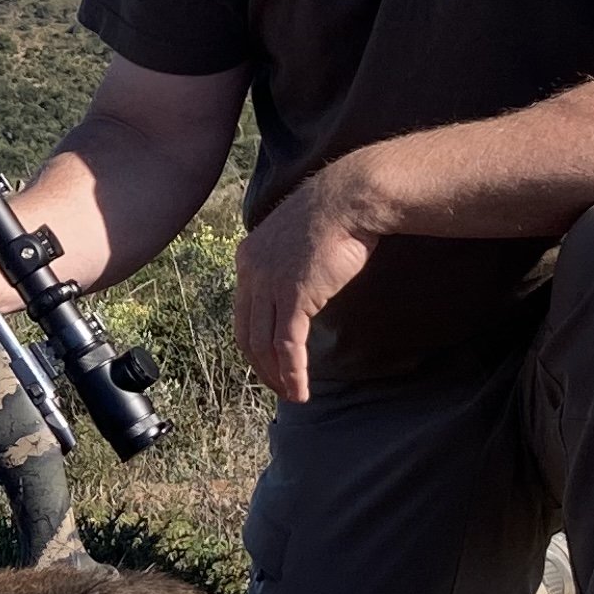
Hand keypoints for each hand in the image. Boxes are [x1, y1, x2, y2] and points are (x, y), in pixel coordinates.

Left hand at [233, 163, 380, 402]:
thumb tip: (298, 290)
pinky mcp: (294, 297)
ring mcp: (270, 284)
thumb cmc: (335, 214)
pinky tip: (301, 390)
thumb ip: (288, 266)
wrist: (350, 198)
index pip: (243, 312)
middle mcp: (251, 272)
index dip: (255, 342)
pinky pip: (288, 346)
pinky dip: (293, 372)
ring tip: (293, 394)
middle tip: (278, 386)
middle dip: (261, 366)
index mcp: (248, 258)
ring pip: (264, 344)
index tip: (269, 360)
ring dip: (277, 376)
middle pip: (247, 333)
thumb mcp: (298, 240)